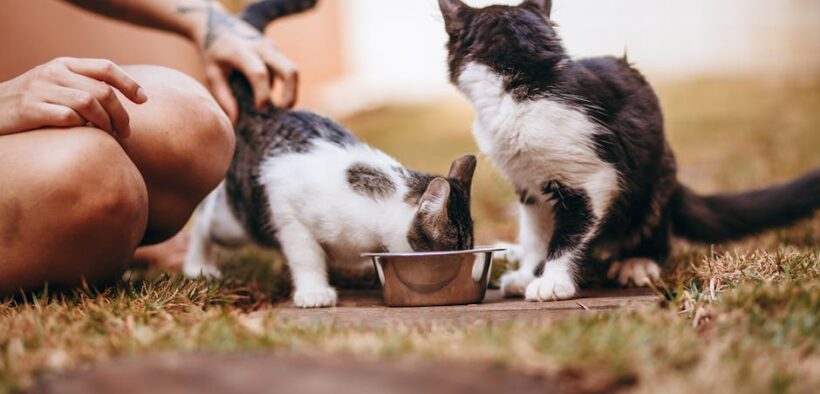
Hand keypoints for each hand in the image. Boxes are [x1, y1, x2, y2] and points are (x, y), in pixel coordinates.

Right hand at [0, 57, 146, 137]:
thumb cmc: (30, 103)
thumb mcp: (56, 86)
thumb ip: (82, 87)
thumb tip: (120, 101)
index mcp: (64, 64)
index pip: (105, 67)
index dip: (129, 83)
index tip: (144, 100)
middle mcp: (54, 72)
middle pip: (103, 91)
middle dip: (122, 114)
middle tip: (126, 132)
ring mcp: (40, 89)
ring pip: (89, 104)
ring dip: (106, 123)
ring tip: (111, 137)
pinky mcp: (29, 109)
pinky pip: (68, 118)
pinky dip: (82, 128)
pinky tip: (84, 136)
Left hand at [186, 2, 297, 121]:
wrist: (217, 24)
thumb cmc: (213, 53)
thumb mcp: (212, 73)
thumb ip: (224, 96)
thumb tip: (235, 121)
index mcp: (241, 51)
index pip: (259, 74)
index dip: (263, 94)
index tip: (260, 109)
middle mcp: (261, 47)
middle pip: (289, 71)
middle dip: (291, 94)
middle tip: (283, 111)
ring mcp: (271, 47)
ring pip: (293, 71)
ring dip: (291, 91)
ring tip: (280, 107)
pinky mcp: (276, 50)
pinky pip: (286, 70)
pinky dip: (284, 85)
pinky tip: (271, 95)